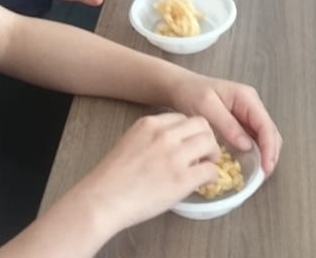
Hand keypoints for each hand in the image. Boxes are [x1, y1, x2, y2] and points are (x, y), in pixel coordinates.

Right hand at [68, 114, 220, 232]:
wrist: (103, 199)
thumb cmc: (111, 178)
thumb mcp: (130, 143)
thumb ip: (151, 138)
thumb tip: (172, 147)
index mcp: (149, 124)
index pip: (182, 118)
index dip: (190, 132)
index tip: (190, 143)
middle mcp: (164, 135)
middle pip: (202, 125)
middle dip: (206, 138)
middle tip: (203, 154)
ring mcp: (175, 156)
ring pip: (210, 144)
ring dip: (212, 155)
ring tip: (204, 167)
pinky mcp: (183, 178)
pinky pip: (210, 170)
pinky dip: (211, 176)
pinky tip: (203, 182)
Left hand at [168, 77, 281, 175]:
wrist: (180, 86)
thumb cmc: (191, 92)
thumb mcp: (207, 107)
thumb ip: (227, 125)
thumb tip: (247, 145)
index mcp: (246, 98)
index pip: (265, 125)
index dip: (269, 148)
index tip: (266, 167)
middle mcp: (251, 104)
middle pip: (269, 131)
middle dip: (270, 153)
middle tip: (264, 174)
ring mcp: (247, 113)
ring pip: (264, 136)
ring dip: (265, 153)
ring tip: (260, 172)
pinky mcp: (240, 121)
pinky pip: (253, 137)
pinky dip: (255, 151)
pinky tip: (251, 163)